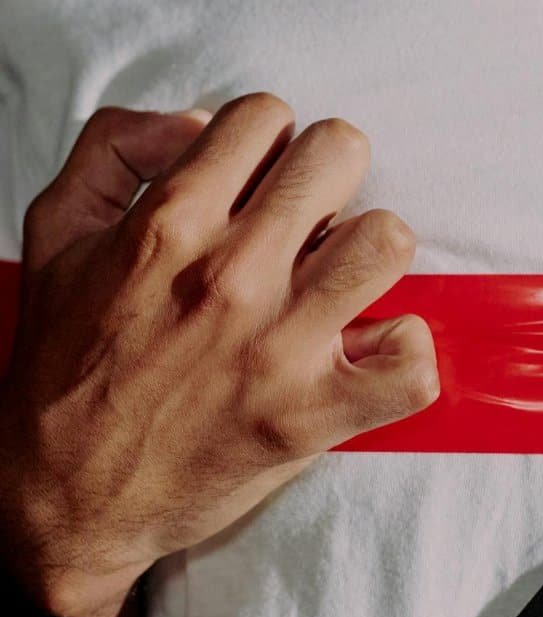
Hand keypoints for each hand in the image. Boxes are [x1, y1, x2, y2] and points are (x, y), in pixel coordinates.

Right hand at [0, 93, 438, 616]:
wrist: (65, 498)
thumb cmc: (65, 369)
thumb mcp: (56, 236)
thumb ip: (114, 150)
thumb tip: (199, 120)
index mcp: (168, 224)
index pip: (265, 117)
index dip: (270, 142)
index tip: (262, 181)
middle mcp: (230, 276)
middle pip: (340, 156)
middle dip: (331, 177)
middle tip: (310, 222)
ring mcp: (280, 346)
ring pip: (387, 241)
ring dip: (372, 252)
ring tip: (343, 278)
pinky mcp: (315, 414)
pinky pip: (410, 363)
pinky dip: (403, 353)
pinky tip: (368, 350)